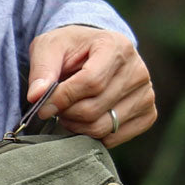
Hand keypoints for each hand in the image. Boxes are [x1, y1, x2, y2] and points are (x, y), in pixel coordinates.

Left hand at [25, 26, 155, 146]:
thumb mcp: (50, 48)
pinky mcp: (148, 113)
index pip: (91, 82)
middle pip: (95, 108)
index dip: (63, 98)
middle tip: (55, 109)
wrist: (95, 52)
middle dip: (67, 113)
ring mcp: (146, 94)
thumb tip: (36, 97)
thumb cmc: (71, 49)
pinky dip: (95, 135)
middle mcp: (138, 70)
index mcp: (116, 46)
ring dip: (78, 126)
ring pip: (104, 126)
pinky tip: (85, 121)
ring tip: (68, 112)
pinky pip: (117, 137)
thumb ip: (42, 70)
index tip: (43, 106)